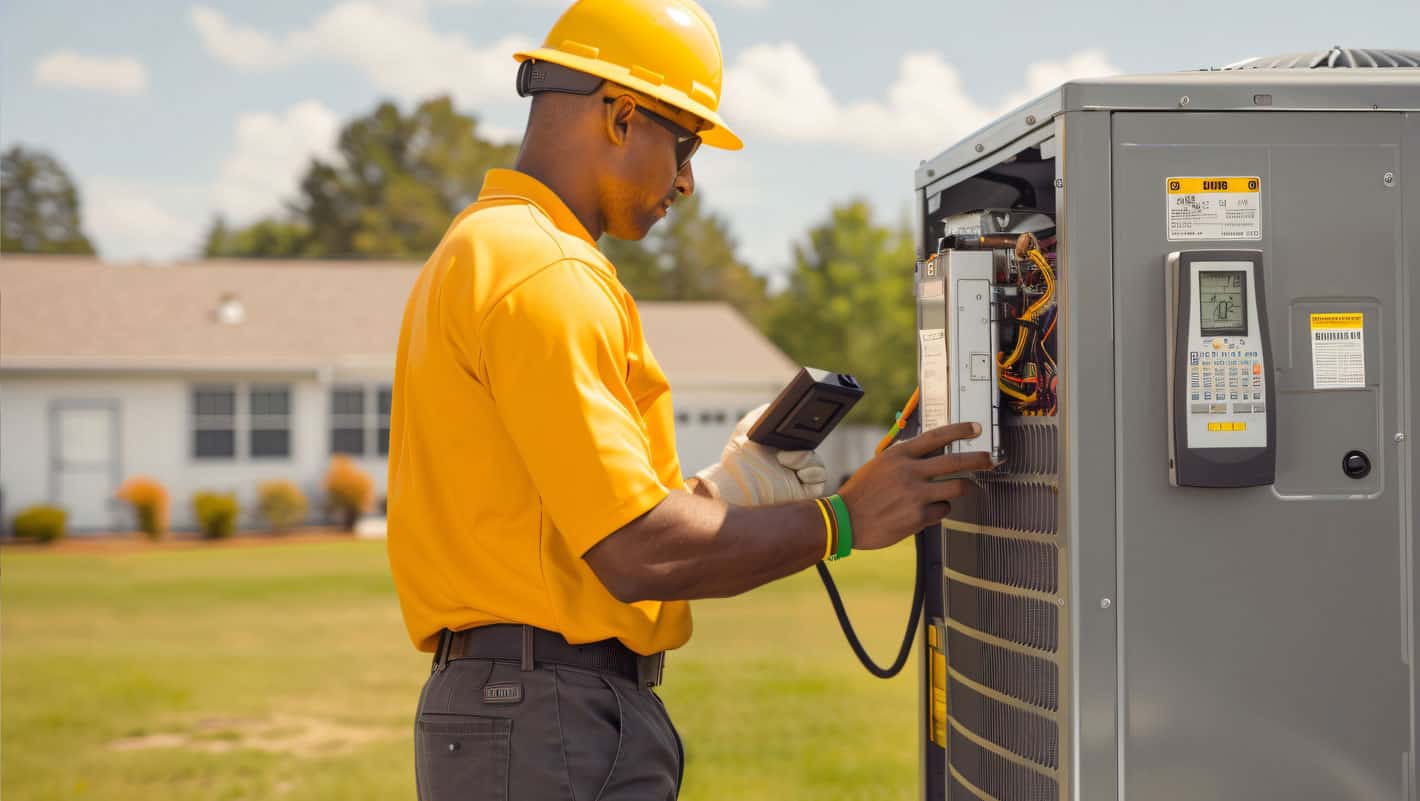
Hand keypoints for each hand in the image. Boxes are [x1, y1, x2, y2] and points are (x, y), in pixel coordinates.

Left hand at [692, 404, 826, 505]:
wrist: (732, 487)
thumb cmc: (736, 461)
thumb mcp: (745, 430)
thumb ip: (760, 414)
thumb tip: (777, 405)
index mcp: (783, 444)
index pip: (804, 433)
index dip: (807, 427)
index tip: (805, 419)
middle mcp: (793, 459)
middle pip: (814, 446)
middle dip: (811, 439)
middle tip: (799, 438)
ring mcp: (798, 475)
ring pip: (818, 462)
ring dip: (806, 458)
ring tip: (784, 458)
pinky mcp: (802, 491)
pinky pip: (820, 480)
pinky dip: (812, 473)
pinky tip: (798, 473)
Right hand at [836, 422, 991, 550]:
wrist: (845, 519)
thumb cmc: (860, 493)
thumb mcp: (879, 465)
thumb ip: (904, 460)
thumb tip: (928, 457)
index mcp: (899, 455)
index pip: (936, 436)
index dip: (960, 430)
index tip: (975, 428)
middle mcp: (910, 472)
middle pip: (956, 461)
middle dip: (979, 459)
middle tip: (989, 460)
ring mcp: (916, 495)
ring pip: (957, 487)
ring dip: (963, 488)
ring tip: (964, 488)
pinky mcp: (919, 516)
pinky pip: (943, 511)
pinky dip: (940, 510)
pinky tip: (928, 510)